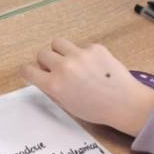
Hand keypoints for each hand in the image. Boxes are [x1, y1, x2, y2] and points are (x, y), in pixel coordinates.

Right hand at [22, 38, 153, 137]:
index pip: (28, 69)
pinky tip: (94, 66)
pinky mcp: (94, 48)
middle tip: (55, 69)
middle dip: (46, 61)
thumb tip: (44, 77)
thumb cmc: (96, 110)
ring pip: (58, 43)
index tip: (31, 71)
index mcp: (54, 85)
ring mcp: (79, 55)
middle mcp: (64, 67)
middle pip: (42, 53)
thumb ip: (53, 89)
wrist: (125, 103)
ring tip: (70, 61)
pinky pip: (80, 46)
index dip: (28, 71)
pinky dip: (83, 54)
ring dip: (60, 51)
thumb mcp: (67, 105)